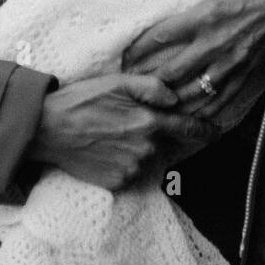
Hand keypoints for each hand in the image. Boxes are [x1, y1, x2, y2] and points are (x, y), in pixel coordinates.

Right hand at [27, 73, 216, 190]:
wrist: (47, 129)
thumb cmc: (81, 100)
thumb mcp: (118, 82)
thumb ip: (152, 87)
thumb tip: (175, 99)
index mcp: (148, 122)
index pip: (188, 129)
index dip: (205, 130)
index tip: (217, 132)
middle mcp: (145, 149)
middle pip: (166, 144)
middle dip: (159, 135)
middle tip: (132, 124)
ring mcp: (131, 169)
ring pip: (149, 160)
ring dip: (142, 150)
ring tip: (114, 135)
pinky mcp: (116, 183)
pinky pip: (132, 173)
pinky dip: (126, 163)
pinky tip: (107, 149)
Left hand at [123, 0, 264, 115]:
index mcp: (204, 16)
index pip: (160, 37)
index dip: (138, 49)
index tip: (123, 56)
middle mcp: (215, 44)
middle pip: (173, 71)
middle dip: (149, 81)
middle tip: (132, 86)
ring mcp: (232, 61)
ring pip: (195, 91)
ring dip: (173, 100)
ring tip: (156, 105)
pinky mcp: (247, 71)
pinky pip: (223, 99)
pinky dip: (205, 110)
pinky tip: (192, 117)